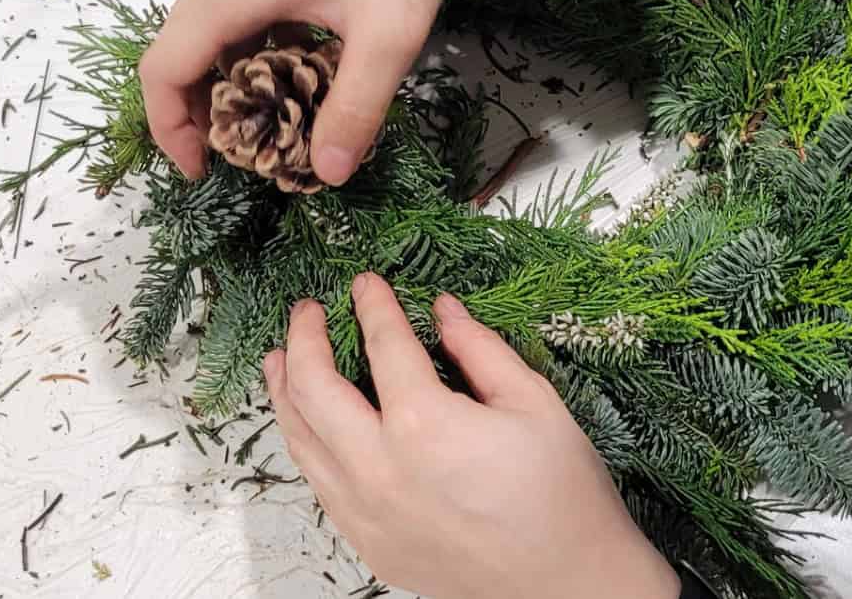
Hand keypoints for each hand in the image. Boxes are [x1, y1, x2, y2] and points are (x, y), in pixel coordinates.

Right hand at [139, 0, 482, 185]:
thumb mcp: (386, 34)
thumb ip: (355, 108)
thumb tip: (327, 175)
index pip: (162, 75)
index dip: (173, 132)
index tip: (204, 173)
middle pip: (182, 55)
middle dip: (211, 113)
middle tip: (260, 153)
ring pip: (213, 31)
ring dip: (239, 80)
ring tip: (288, 118)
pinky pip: (238, 6)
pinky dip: (258, 47)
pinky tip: (309, 64)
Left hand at [263, 274, 680, 598]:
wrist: (570, 584)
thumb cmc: (561, 495)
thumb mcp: (534, 403)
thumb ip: (480, 350)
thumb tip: (443, 310)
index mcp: (426, 425)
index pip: (384, 345)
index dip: (372, 305)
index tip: (366, 282)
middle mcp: (381, 470)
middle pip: (314, 389)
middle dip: (305, 339)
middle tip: (308, 310)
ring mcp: (367, 513)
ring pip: (301, 440)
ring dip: (285, 391)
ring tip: (281, 357)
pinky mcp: (369, 543)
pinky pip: (319, 483)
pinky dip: (306, 443)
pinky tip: (310, 424)